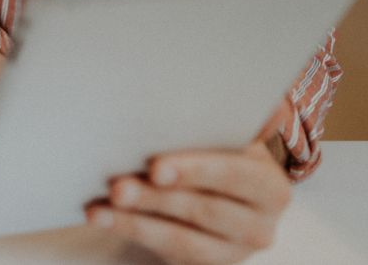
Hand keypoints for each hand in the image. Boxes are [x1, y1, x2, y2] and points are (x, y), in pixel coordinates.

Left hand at [85, 119, 292, 264]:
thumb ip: (198, 131)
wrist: (219, 187)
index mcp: (269, 181)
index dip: (195, 171)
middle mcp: (261, 222)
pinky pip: (168, 254)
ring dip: (135, 222)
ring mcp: (236, 250)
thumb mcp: (219, 138)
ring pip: (182, 239)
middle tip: (117, 187)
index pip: (234, 174)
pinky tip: (104, 218)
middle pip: (205, 209)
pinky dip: (132, 232)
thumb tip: (149, 117)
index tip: (155, 168)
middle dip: (156, 198)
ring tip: (99, 210)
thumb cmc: (213, 149)